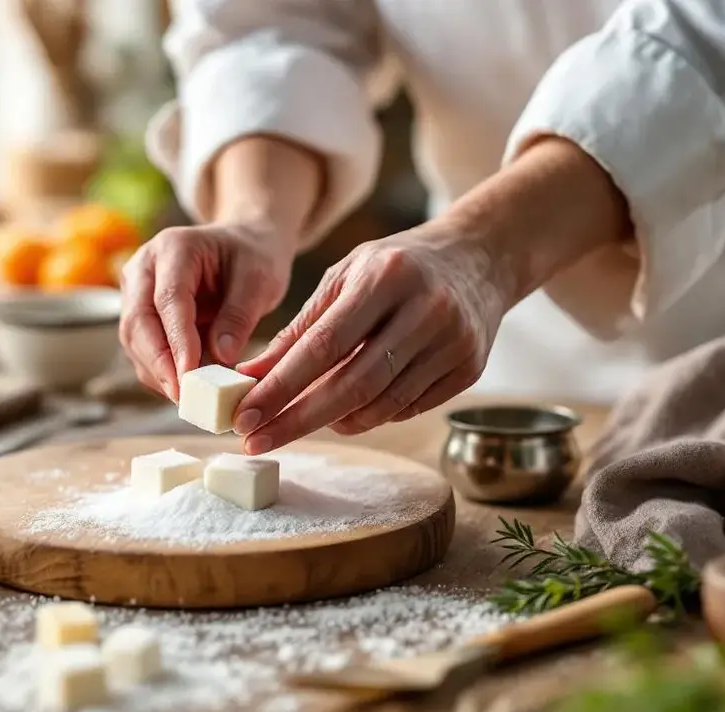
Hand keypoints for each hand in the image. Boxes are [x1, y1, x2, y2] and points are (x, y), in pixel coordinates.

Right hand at [119, 220, 294, 398]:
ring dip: (160, 373)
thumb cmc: (253, 257)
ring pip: (135, 342)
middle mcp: (144, 268)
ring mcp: (136, 292)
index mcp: (174, 248)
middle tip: (186, 398)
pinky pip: (144, 350)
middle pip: (138, 322)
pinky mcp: (140, 315)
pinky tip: (187, 389)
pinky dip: (163, 373)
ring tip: (192, 398)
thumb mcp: (259, 280)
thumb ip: (240, 316)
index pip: (168, 299)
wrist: (243, 247)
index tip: (190, 374)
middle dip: (160, 364)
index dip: (177, 340)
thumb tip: (221, 358)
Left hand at [234, 221, 516, 452]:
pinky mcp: (469, 368)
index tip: (245, 416)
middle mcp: (425, 309)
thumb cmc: (397, 266)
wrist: (479, 257)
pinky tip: (346, 414)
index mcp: (386, 277)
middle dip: (297, 419)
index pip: (324, 345)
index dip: (281, 387)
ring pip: (383, 404)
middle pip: (353, 384)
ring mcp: (453, 341)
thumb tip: (252, 376)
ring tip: (297, 424)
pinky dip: (371, 417)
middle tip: (256, 441)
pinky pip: (409, 409)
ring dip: (333, 422)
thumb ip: (300, 327)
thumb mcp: (345, 277)